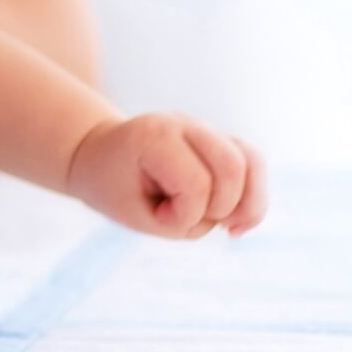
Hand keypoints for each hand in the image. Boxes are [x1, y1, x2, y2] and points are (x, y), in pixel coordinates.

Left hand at [66, 113, 267, 239]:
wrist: (98, 157)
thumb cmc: (113, 187)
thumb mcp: (135, 215)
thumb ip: (185, 222)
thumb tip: (239, 218)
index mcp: (154, 136)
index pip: (195, 183)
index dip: (184, 215)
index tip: (157, 217)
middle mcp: (183, 123)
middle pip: (232, 166)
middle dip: (222, 208)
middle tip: (190, 222)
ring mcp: (203, 127)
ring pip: (252, 161)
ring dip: (248, 203)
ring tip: (229, 228)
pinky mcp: (218, 138)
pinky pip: (253, 162)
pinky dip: (254, 194)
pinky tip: (237, 220)